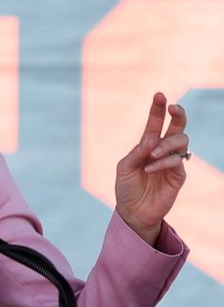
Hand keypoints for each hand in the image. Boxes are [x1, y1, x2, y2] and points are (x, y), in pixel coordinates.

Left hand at [115, 92, 187, 245]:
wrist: (133, 211)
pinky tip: (150, 167)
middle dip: (177, 115)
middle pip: (177, 127)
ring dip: (166, 144)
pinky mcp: (178, 175)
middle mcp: (162, 150)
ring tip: (151, 155)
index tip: (159, 95)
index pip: (155, 123)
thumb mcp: (124, 167)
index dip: (157, 109)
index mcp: (147, 145)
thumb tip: (151, 138)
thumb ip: (137, 152)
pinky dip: (163, 162)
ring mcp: (172, 162)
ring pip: (181, 141)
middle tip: (173, 107)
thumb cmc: (126, 187)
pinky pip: (177, 161)